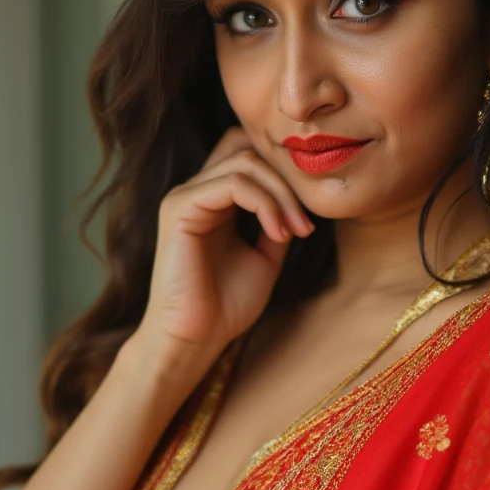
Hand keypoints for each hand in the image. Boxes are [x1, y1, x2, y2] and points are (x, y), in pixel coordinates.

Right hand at [138, 126, 313, 363]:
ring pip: (245, 162)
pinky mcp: (179, 208)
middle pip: (250, 150)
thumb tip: (301, 200)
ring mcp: (185, 196)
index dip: (285, 177)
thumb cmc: (225, 306)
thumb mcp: (265, 257)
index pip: (250, 155)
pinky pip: (232, 184)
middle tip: (306, 225)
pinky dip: (264, 204)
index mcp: (214, 201)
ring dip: (281, 195)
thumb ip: (277, 222)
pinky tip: (277, 234)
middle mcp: (197, 191)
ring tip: (295, 231)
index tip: (309, 221)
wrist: (196, 339)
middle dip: (287, 182)